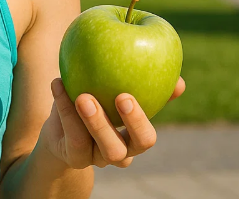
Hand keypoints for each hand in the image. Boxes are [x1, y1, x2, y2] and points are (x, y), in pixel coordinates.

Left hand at [40, 77, 185, 168]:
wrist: (59, 132)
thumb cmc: (94, 104)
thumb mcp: (115, 94)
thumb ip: (142, 86)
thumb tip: (180, 81)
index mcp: (132, 139)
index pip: (146, 137)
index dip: (142, 119)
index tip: (133, 94)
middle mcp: (118, 152)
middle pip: (128, 148)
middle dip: (130, 123)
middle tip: (123, 96)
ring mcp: (94, 157)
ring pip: (99, 146)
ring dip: (94, 120)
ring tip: (84, 96)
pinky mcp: (73, 156)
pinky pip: (72, 135)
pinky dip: (65, 107)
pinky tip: (58, 83)